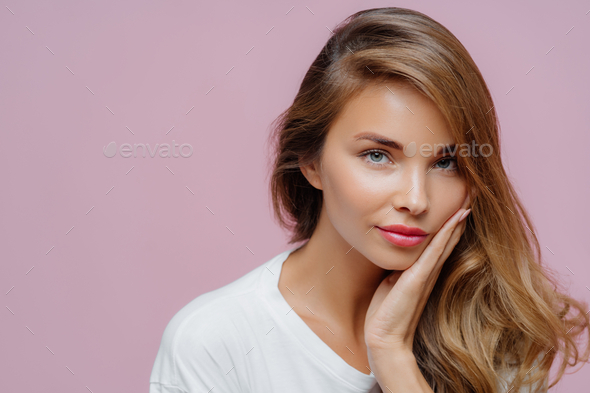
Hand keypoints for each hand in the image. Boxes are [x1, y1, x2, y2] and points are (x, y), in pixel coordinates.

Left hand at [364, 194, 470, 353]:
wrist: (384, 338)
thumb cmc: (386, 312)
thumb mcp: (391, 282)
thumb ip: (398, 270)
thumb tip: (397, 255)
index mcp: (424, 271)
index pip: (441, 243)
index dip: (450, 224)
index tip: (459, 204)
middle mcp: (430, 271)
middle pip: (449, 239)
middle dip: (459, 217)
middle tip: (472, 194)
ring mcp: (426, 274)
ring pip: (446, 241)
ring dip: (457, 220)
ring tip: (469, 200)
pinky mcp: (419, 279)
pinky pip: (435, 252)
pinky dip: (446, 234)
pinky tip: (455, 219)